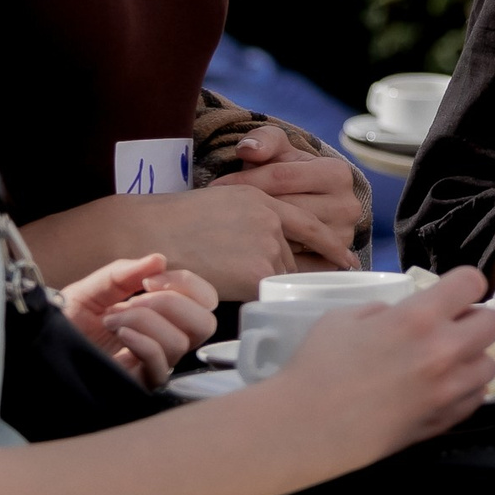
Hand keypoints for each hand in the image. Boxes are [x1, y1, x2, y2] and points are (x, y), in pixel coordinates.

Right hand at [23, 188, 307, 300]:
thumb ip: (250, 221)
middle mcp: (270, 218)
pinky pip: (264, 292)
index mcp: (261, 198)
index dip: (328, 244)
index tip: (345, 260)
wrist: (149, 233)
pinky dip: (248, 296)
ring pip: (277, 277)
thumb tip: (263, 247)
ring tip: (223, 277)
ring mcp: (267, 244)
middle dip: (275, 271)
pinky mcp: (257, 271)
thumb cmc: (172, 224)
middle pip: (289, 257)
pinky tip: (225, 288)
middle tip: (255, 278)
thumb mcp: (219, 205)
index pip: (307, 224)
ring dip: (257, 284)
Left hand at [56, 255, 217, 386]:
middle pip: (206, 323)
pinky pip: (159, 364)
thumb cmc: (68, 324)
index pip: (205, 300)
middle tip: (139, 298)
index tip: (151, 279)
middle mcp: (165, 340)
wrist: (42, 350)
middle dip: (173, 302)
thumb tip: (158, 259)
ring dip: (144, 320)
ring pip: (180, 341)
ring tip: (112, 319)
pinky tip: (120, 333)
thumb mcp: (92, 289)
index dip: (186, 283)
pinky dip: (142, 342)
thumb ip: (122, 273)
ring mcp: (154, 364)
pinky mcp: (140, 384)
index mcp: (163, 315)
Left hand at [209, 125, 362, 269]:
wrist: (309, 201)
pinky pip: (294, 261)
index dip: (245, 180)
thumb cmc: (288, 172)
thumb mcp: (278, 149)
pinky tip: (247, 247)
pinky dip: (270, 254)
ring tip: (227, 228)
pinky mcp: (332, 260)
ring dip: (256, 233)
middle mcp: (347, 206)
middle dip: (248, 208)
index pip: (282, 176)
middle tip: (216, 210)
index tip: (216, 186)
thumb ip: (263, 140)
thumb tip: (248, 149)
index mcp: (337, 173)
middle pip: (285, 208)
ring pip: (288, 237)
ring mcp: (343, 236)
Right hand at [266, 266, 494, 458]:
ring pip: (490, 363)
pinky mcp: (446, 420)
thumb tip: (400, 315)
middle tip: (454, 327)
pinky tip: (441, 388)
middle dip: (477, 319)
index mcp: (418, 317)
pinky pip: (477, 397)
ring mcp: (448, 389)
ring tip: (447, 362)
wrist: (308, 428)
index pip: (471, 283)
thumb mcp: (344, 318)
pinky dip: (466, 389)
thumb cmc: (317, 367)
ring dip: (473, 357)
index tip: (452, 294)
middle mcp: (443, 350)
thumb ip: (383, 311)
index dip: (463, 285)